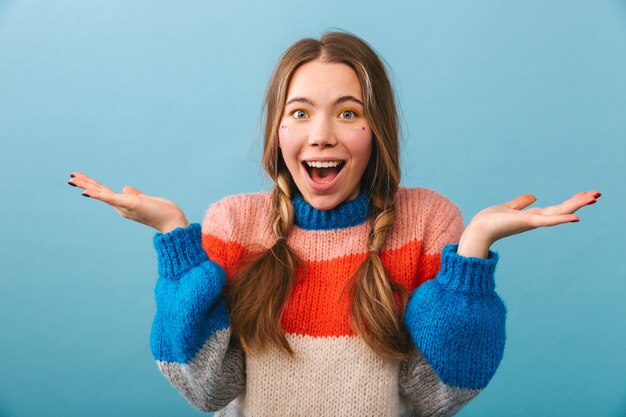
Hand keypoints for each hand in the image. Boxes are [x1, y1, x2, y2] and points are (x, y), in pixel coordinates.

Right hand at [68, 172, 189, 233]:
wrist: (173, 223)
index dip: (93, 185)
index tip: (80, 177)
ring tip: (73, 180)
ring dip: (87, 186)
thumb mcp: (146, 200)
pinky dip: (99, 195)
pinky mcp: (131, 205)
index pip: (105, 193)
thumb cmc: (163, 212)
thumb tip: (126, 188)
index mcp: (124, 205)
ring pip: (102, 194)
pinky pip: (111, 199)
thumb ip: (135, 195)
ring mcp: (125, 207)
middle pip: (100, 193)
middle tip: (70, 177)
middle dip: (85, 184)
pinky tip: (87, 192)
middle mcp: (121, 207)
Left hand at [457, 190, 601, 257]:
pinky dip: (562, 219)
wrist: (479, 230)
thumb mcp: (508, 207)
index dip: (571, 201)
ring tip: (594, 198)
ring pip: (559, 213)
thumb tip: (533, 196)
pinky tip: (576, 218)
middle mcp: (536, 220)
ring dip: (576, 206)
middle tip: (598, 193)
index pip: (556, 208)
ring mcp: (533, 222)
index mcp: (532, 216)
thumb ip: (520, 203)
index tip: (586, 193)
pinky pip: (548, 221)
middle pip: (562, 210)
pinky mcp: (527, 222)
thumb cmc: (490, 221)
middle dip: (579, 202)